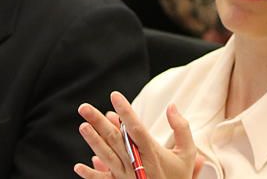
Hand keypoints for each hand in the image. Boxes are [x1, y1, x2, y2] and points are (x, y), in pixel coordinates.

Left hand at [75, 91, 203, 178]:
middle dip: (98, 122)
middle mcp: (137, 164)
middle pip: (115, 140)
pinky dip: (91, 174)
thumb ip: (181, 128)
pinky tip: (78, 167)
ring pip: (107, 156)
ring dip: (93, 141)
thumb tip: (172, 106)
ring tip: (82, 126)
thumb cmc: (179, 177)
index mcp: (152, 153)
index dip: (125, 111)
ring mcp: (127, 176)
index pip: (136, 128)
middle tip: (84, 107)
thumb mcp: (187, 153)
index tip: (115, 95)